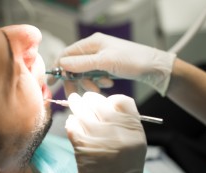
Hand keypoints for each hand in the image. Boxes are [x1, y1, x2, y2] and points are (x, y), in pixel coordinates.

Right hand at [48, 32, 175, 96]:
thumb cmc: (131, 60)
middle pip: (74, 66)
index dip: (58, 68)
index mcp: (91, 43)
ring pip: (84, 73)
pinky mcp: (107, 67)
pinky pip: (95, 76)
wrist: (152, 66)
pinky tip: (108, 83)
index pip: (67, 54)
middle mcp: (94, 49)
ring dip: (89, 83)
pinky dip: (99, 82)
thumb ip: (82, 63)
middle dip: (75, 80)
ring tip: (100, 88)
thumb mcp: (105, 61)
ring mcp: (100, 58)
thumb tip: (61, 63)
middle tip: (74, 95)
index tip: (52, 82)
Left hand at [65, 92, 146, 172]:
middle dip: (89, 99)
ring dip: (76, 106)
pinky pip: (72, 125)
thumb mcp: (135, 141)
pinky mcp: (82, 146)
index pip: (121, 101)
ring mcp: (99, 138)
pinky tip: (73, 122)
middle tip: (83, 98)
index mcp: (134, 129)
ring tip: (74, 103)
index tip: (105, 102)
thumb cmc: (125, 166)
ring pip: (82, 111)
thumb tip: (105, 103)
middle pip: (99, 102)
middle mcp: (117, 131)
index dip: (111, 99)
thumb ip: (125, 121)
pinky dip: (71, 121)